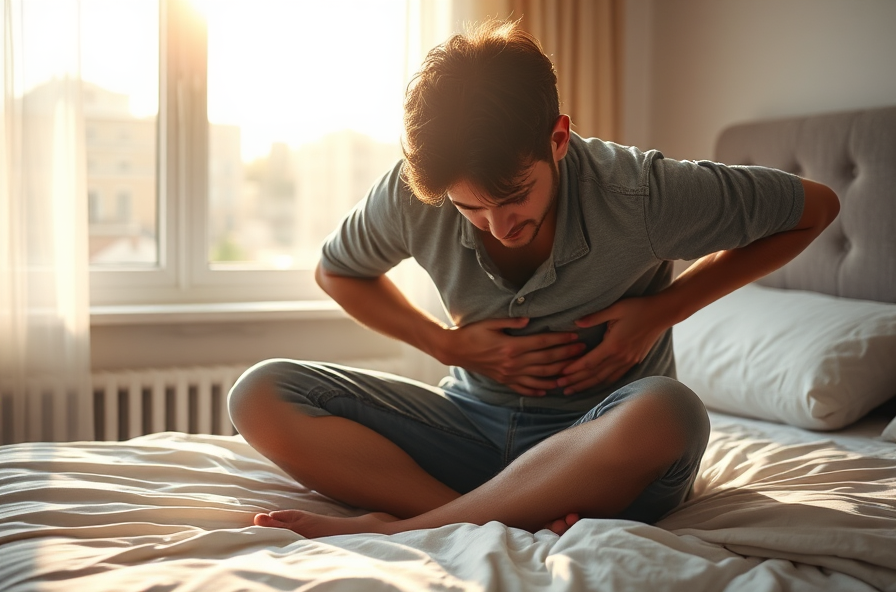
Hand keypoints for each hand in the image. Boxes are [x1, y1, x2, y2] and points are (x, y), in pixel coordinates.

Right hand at [438, 317, 585, 396]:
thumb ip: (510, 322)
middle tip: (583, 351)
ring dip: (558, 374)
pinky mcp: (504, 380)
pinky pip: (524, 388)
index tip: (574, 336)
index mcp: (512, 346)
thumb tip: (529, 319)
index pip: (542, 343)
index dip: (560, 339)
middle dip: (566, 355)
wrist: (455, 349)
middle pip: (546, 360)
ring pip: (540, 376)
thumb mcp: (490, 322)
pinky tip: (550, 390)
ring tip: (573, 370)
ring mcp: (509, 374)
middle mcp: (513, 362)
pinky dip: (538, 390)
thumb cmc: (472, 332)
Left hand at [558, 297, 669, 394]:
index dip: (573, 369)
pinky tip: (592, 386)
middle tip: (559, 386)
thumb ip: (595, 317)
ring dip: (586, 386)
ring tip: (571, 390)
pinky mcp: (633, 362)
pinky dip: (601, 383)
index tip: (560, 374)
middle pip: (594, 375)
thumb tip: (576, 323)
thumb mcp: (616, 308)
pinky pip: (614, 377)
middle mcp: (621, 357)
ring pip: (603, 379)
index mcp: (614, 345)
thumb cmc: (638, 307)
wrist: (662, 313)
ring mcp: (628, 361)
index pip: (589, 362)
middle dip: (575, 381)